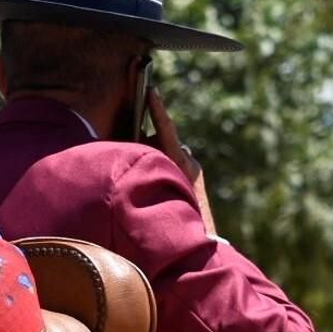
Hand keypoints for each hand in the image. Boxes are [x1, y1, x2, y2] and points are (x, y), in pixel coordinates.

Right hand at [147, 88, 216, 235]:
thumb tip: (138, 147)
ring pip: (167, 153)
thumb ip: (144, 162)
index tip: (152, 90)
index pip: (167, 130)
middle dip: (148, 143)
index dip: (157, 109)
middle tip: (134, 154)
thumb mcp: (151, 185)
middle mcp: (188, 162)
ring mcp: (193, 169)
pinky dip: (163, 166)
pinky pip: (173, 164)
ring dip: (155, 157)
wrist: (198, 242)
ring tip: (146, 177)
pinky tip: (156, 182)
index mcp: (178, 163)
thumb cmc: (170, 215)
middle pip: (162, 141)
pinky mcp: (193, 177)